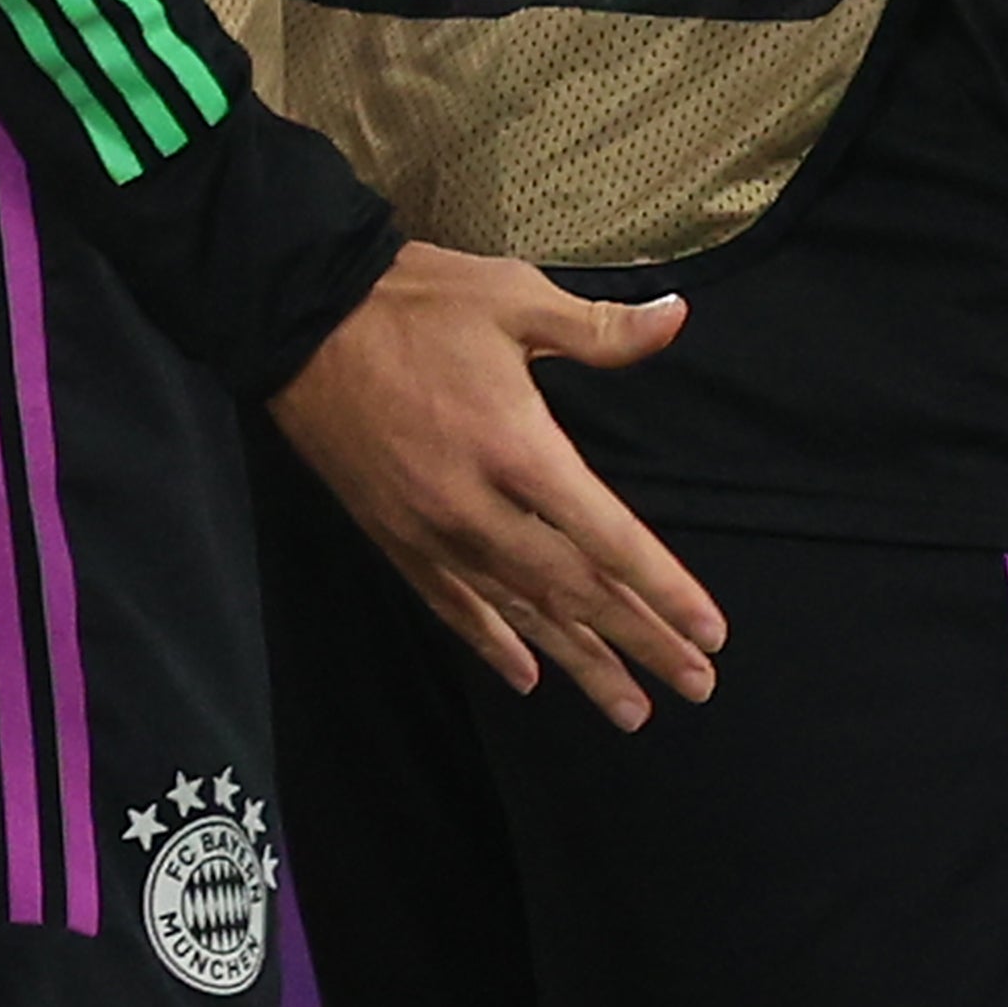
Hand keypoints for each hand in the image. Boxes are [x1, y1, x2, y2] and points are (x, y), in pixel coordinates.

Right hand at [267, 247, 728, 729]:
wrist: (299, 319)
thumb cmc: (418, 304)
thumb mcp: (517, 299)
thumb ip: (601, 328)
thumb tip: (678, 316)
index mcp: (518, 449)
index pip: (607, 539)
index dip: (662, 590)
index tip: (709, 633)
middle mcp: (475, 507)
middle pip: (573, 592)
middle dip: (639, 643)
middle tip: (697, 686)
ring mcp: (429, 529)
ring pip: (518, 612)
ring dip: (578, 661)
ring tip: (629, 708)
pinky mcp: (391, 536)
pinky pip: (450, 603)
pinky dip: (492, 641)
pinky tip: (527, 675)